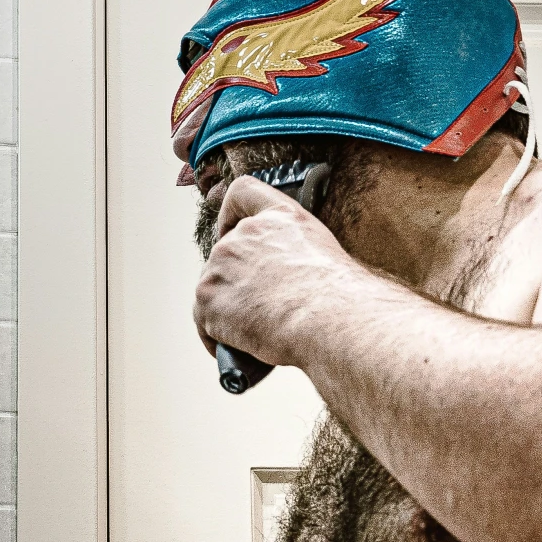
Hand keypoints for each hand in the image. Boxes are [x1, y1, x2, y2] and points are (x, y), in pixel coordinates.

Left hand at [193, 175, 361, 364]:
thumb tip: (286, 278)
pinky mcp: (206, 298)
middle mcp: (242, 235)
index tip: (229, 230)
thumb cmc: (337, 294)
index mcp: (276, 217)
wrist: (327, 316)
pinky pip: (204, 322)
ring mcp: (219, 265)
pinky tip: (239, 348)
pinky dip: (218, 338)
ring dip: (229, 311)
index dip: (231, 213)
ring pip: (213, 290)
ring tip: (257, 332)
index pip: (242, 193)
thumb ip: (294, 250)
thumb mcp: (323, 253)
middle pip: (225, 256)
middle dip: (238, 283)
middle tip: (262, 309)